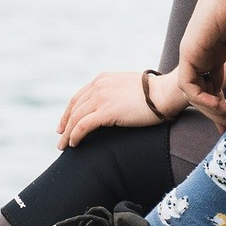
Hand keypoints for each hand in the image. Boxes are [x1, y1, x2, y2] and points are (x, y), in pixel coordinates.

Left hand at [58, 67, 184, 149]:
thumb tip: (117, 105)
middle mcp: (98, 86)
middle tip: (61, 137)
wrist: (164, 93)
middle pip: (74, 108)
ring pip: (75, 118)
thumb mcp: (129, 88)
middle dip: (65, 124)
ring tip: (64, 146)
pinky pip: (83, 126)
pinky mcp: (106, 111)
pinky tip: (74, 144)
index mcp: (103, 79)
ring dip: (67, 133)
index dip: (70, 111)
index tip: (65, 123)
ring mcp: (101, 98)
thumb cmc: (154, 93)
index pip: (79, 96)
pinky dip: (74, 136)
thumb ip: (117, 93)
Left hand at [175, 0, 225, 120]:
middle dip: (216, 113)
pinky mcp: (188, 52)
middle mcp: (200, 55)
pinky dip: (202, 99)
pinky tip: (220, 105)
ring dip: (210, 109)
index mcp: (214, 52)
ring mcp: (192, 54)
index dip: (224, 104)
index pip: (213, 85)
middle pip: (202, 93)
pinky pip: (189, 84)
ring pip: (194, 92)